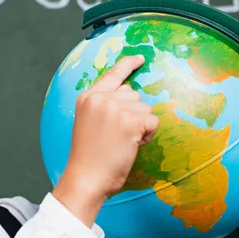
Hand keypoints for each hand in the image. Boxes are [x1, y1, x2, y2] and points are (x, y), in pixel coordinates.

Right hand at [53, 56, 158, 225]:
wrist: (86, 178)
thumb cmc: (89, 157)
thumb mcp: (89, 123)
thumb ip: (105, 105)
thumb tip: (129, 92)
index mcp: (88, 97)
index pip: (112, 74)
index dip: (128, 65)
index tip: (139, 58)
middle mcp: (100, 98)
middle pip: (133, 95)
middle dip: (133, 114)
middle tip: (116, 137)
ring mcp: (115, 108)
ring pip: (144, 109)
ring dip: (140, 126)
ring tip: (121, 142)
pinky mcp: (130, 121)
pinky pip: (152, 121)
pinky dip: (147, 135)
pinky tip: (131, 145)